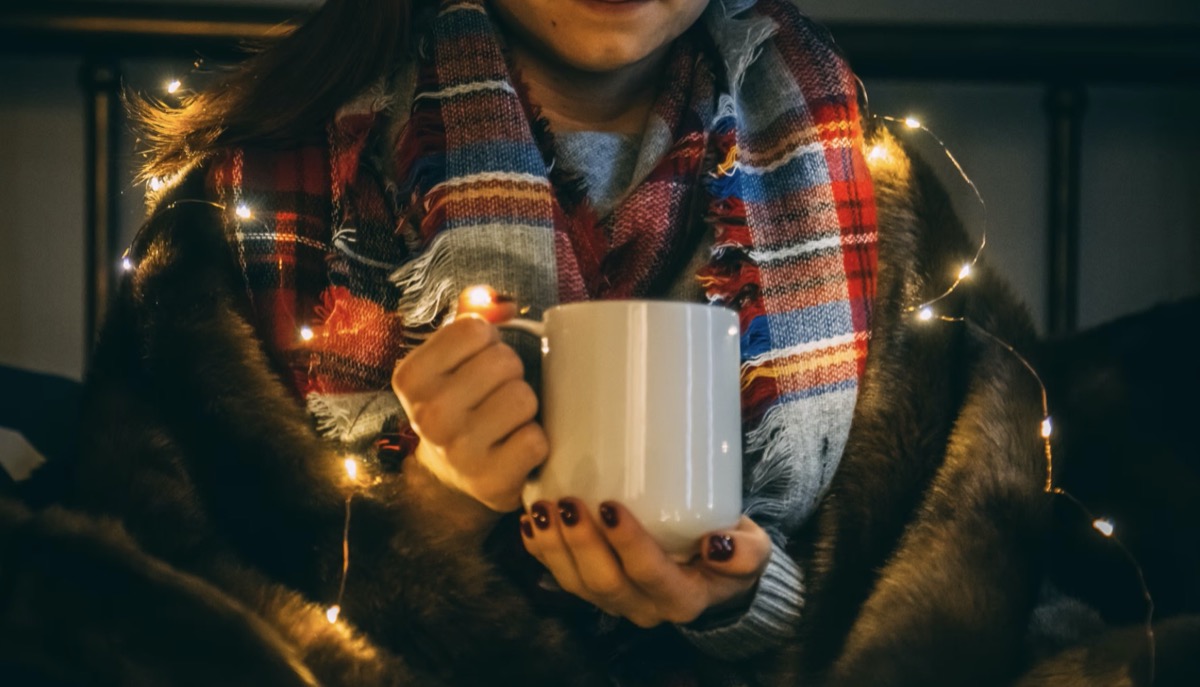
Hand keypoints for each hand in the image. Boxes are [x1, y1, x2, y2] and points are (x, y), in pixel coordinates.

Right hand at [391, 288, 546, 519]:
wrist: (455, 478)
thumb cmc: (462, 404)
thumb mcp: (451, 359)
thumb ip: (471, 314)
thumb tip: (502, 302)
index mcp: (411, 376)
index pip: (475, 329)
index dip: (490, 342)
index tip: (478, 364)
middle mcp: (427, 413)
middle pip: (504, 361)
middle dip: (511, 374)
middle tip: (496, 396)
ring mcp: (457, 450)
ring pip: (523, 398)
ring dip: (525, 408)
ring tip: (506, 421)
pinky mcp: (490, 480)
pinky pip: (536, 440)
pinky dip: (535, 442)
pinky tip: (515, 449)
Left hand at [520, 500, 771, 627]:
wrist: (714, 570)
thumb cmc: (731, 550)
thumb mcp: (753, 551)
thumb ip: (746, 552)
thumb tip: (719, 544)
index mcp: (681, 598)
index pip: (649, 575)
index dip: (626, 544)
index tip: (610, 506)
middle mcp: (643, 607)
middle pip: (604, 582)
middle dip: (580, 543)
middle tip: (567, 503)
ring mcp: (614, 600)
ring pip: (575, 583)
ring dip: (554, 546)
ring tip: (543, 508)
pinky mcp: (593, 587)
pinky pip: (560, 576)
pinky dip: (540, 549)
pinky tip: (530, 520)